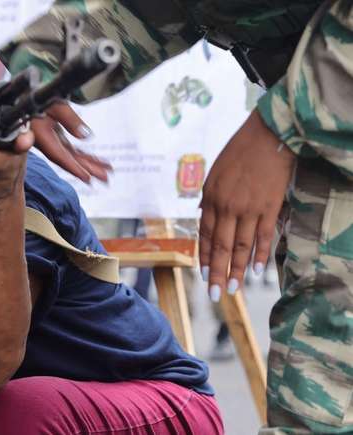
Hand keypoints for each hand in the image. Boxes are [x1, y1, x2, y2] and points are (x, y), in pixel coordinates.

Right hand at [31, 102, 111, 182]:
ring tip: (106, 172)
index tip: (87, 179)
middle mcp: (47, 142)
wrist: (25, 94)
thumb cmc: (38, 96)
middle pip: (69, 159)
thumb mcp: (55, 103)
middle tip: (105, 179)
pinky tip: (96, 160)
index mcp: (43, 136)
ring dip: (89, 164)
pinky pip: (71, 150)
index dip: (74, 168)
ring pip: (72, 156)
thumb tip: (86, 136)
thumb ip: (70, 119)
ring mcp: (52, 140)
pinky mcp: (56, 136)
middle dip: (87, 169)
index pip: (60, 156)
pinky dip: (84, 155)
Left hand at [199, 110, 294, 300]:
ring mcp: (249, 208)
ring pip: (242, 246)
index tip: (204, 276)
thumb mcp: (214, 174)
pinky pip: (264, 236)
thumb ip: (208, 198)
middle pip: (222, 247)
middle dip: (218, 273)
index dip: (206, 257)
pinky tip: (258, 272)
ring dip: (238, 270)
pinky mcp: (269, 207)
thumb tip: (202, 216)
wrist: (267, 136)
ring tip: (235, 290)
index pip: (206, 236)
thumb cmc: (239, 152)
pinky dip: (261, 255)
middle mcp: (227, 207)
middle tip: (215, 295)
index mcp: (210, 199)